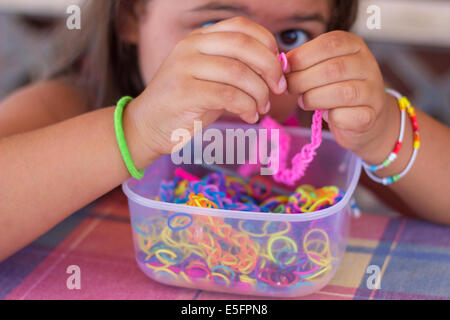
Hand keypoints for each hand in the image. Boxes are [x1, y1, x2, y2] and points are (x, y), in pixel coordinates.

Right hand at [127, 17, 286, 158]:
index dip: (267, 44)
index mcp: (199, 38)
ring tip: (262, 108)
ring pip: (238, 72)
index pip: (241, 27)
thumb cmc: (185, 104)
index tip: (279, 68)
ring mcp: (184, 67)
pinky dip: (247, 107)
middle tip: (279, 89)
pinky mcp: (183, 92)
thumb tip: (276, 68)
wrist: (147, 126)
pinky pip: (228, 96)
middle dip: (270, 68)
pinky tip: (250, 117)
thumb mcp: (211, 78)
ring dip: (259, 93)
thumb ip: (237, 68)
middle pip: (243, 45)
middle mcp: (190, 47)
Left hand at [285, 31, 397, 161]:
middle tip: (289, 88)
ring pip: (341, 93)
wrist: (366, 117)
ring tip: (304, 101)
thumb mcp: (322, 67)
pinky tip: (326, 115)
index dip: (302, 57)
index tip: (285, 69)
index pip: (329, 44)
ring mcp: (372, 91)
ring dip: (313, 98)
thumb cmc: (336, 88)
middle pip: (332, 69)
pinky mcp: (369, 116)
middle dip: (302, 80)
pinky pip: (346, 116)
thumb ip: (305, 62)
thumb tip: (282, 63)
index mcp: (354, 46)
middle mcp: (367, 65)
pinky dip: (330, 117)